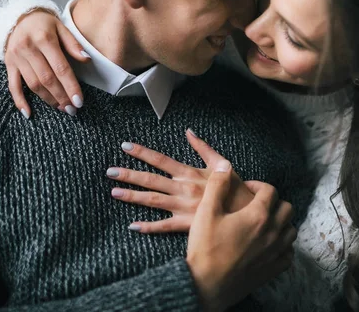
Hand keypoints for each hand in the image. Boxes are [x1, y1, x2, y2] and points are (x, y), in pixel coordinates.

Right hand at [5, 10, 90, 117]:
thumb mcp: (61, 27)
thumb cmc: (44, 24)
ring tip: (61, 108)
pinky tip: (28, 113)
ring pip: (33, 84)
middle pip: (47, 79)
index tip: (79, 101)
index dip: (70, 86)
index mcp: (44, 39)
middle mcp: (28, 48)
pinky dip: (19, 101)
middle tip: (72, 110)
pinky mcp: (8, 64)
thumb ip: (73, 44)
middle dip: (61, 96)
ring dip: (48, 99)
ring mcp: (16, 57)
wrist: (18, 17)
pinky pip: (12, 86)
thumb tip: (87, 60)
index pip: (60, 67)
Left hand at [107, 129, 253, 232]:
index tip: (125, 146)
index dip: (142, 152)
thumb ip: (203, 147)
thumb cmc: (236, 189)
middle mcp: (183, 189)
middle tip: (109, 171)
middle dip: (129, 174)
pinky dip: (148, 227)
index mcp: (190, 173)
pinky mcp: (186, 225)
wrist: (249, 213)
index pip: (161, 160)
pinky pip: (164, 226)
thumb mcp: (221, 164)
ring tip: (114, 193)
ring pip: (153, 200)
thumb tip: (189, 131)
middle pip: (151, 179)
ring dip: (132, 196)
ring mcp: (183, 207)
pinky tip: (132, 226)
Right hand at [186, 160, 295, 311]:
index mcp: (258, 215)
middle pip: (286, 208)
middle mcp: (273, 232)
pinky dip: (283, 245)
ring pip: (291, 230)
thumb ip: (218, 185)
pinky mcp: (274, 269)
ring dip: (281, 222)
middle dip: (274, 201)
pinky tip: (269, 244)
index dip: (259, 186)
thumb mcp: (206, 211)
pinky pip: (289, 253)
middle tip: (257, 203)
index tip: (247, 189)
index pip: (270, 191)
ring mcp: (275, 253)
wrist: (207, 285)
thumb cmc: (205, 247)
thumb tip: (225, 164)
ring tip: (264, 222)